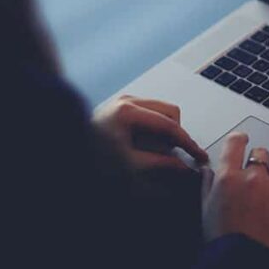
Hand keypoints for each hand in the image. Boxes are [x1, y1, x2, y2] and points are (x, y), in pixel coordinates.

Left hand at [93, 95, 207, 170]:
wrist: (70, 151)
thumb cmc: (93, 156)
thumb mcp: (130, 165)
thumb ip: (160, 164)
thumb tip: (182, 167)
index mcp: (128, 112)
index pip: (168, 125)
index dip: (186, 142)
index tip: (198, 155)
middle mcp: (127, 101)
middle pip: (169, 111)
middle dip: (176, 134)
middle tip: (175, 155)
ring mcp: (124, 102)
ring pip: (161, 110)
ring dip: (166, 131)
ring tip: (155, 151)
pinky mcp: (122, 107)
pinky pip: (150, 112)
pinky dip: (155, 128)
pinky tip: (147, 144)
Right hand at [201, 132, 268, 253]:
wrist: (240, 262)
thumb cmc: (222, 239)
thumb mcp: (205, 207)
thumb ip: (206, 184)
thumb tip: (207, 171)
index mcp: (229, 177)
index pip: (235, 143)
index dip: (239, 137)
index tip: (241, 139)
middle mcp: (254, 179)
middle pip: (260, 152)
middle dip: (258, 153)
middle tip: (258, 157)